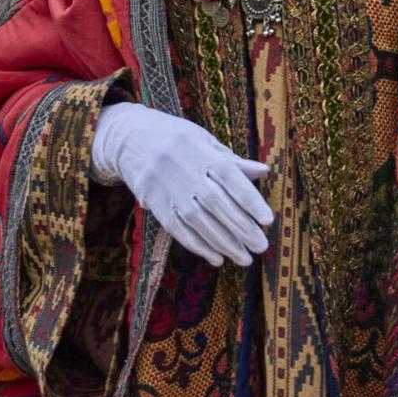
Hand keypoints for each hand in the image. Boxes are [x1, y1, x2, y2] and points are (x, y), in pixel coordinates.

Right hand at [92, 102, 272, 267]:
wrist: (129, 138)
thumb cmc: (175, 137)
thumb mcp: (204, 140)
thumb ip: (232, 160)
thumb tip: (264, 171)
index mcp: (201, 151)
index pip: (230, 177)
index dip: (250, 199)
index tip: (268, 220)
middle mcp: (185, 171)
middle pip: (216, 203)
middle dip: (241, 228)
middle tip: (261, 246)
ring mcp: (168, 189)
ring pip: (198, 221)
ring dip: (223, 243)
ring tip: (244, 258)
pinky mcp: (155, 204)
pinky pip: (178, 229)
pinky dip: (198, 246)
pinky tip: (216, 258)